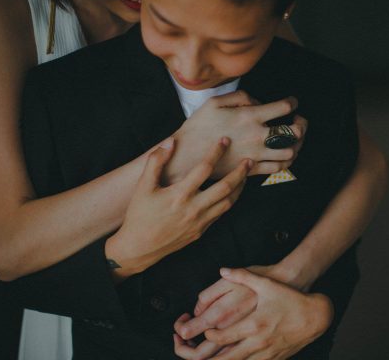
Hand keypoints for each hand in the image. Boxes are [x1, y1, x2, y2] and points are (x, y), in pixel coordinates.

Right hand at [105, 138, 250, 280]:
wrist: (139, 247)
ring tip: (245, 175)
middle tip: (249, 160)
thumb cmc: (139, 215)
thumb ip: (156, 162)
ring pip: (228, 202)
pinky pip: (221, 213)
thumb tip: (171, 142)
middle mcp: (194, 208)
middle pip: (225, 187)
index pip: (204, 168)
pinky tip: (232, 193)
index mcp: (180, 195)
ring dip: (240, 188)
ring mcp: (200, 221)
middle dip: (240, 172)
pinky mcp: (201, 231)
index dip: (216, 152)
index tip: (224, 140)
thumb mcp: (143, 186)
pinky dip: (230, 201)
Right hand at [165, 91, 307, 181]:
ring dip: (297, 144)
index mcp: (249, 116)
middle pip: (294, 132)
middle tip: (299, 121)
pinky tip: (284, 154)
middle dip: (302, 125)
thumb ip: (240, 96)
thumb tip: (257, 101)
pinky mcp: (252, 169)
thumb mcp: (215, 102)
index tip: (293, 102)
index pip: (284, 107)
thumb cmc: (198, 127)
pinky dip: (286, 161)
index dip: (293, 102)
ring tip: (294, 140)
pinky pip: (278, 167)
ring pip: (290, 152)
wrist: (187, 156)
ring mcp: (256, 154)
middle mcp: (257, 136)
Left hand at [173, 268, 333, 359]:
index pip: (219, 337)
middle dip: (202, 357)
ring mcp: (265, 353)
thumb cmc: (290, 298)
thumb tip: (223, 269)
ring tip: (205, 358)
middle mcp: (257, 342)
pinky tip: (230, 358)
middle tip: (190, 350)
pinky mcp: (273, 359)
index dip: (205, 335)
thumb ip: (243, 276)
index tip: (201, 330)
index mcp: (253, 324)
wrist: (315, 316)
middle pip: (223, 359)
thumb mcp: (266, 283)